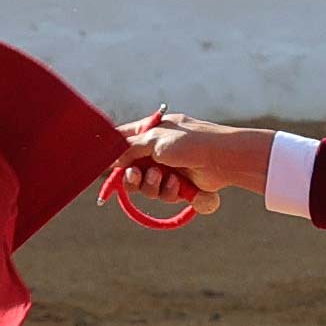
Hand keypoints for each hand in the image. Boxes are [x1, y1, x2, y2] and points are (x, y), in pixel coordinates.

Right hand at [100, 111, 273, 217]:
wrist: (224, 159)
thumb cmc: (191, 142)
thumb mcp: (155, 139)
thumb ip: (130, 148)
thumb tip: (111, 159)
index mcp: (151, 130)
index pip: (122, 139)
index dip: (110, 152)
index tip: (101, 163)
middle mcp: (157, 149)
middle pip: (130, 169)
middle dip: (132, 176)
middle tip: (135, 176)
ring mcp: (168, 168)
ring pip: (146, 187)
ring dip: (152, 185)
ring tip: (164, 178)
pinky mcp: (179, 185)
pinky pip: (164, 194)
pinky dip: (170, 191)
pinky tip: (179, 184)